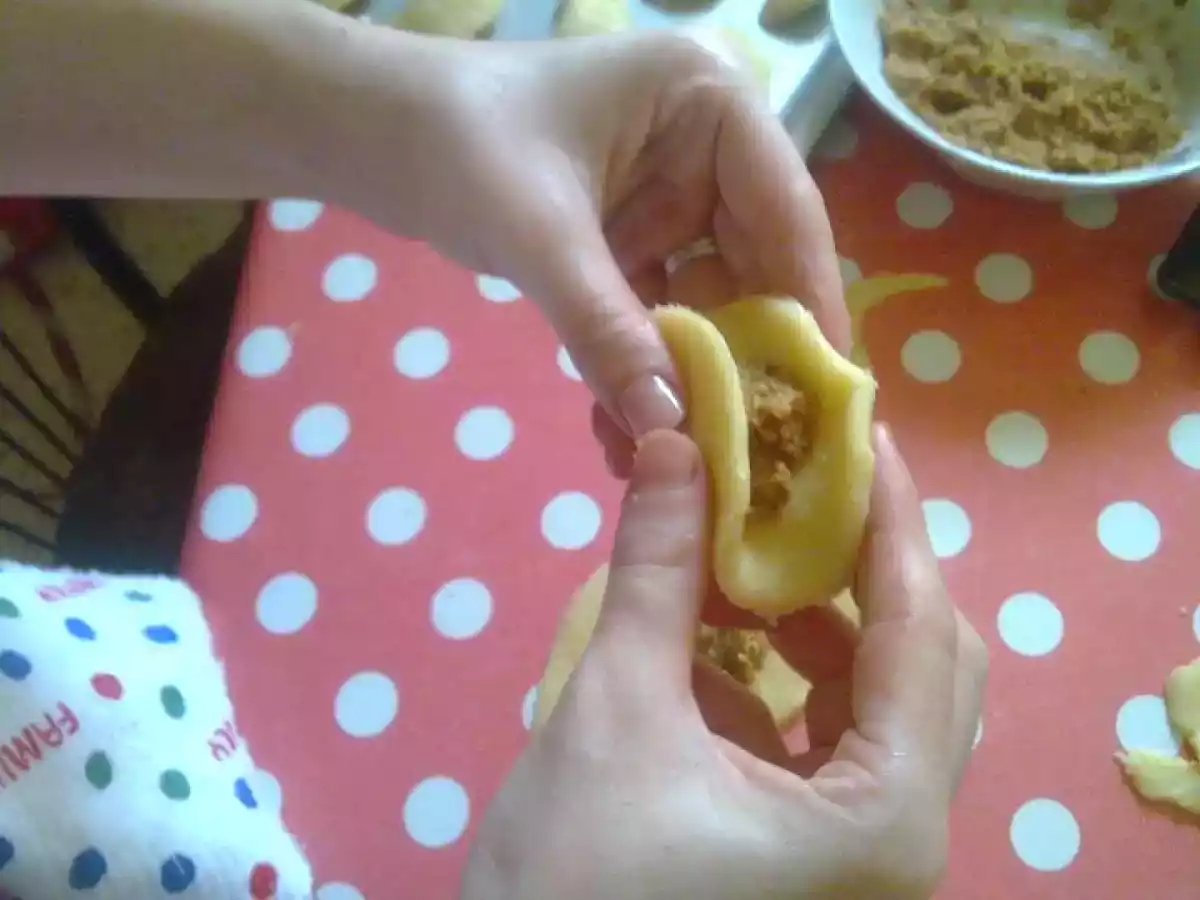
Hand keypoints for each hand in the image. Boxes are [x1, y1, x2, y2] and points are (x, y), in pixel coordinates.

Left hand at [316, 27, 847, 450]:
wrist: (370, 136)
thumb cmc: (457, 145)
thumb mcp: (540, 236)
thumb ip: (607, 331)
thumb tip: (670, 431)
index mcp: (711, 103)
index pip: (789, 213)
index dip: (810, 307)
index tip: (827, 396)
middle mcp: (707, 148)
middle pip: (758, 266)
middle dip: (748, 359)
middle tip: (764, 449)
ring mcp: (671, 195)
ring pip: (707, 300)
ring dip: (690, 377)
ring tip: (691, 459)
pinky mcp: (632, 238)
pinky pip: (656, 313)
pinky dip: (643, 368)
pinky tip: (630, 433)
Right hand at [459, 427, 986, 899]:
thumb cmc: (572, 873)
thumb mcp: (615, 707)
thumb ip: (656, 570)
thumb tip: (674, 441)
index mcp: (885, 815)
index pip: (919, 633)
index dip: (892, 522)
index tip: (861, 433)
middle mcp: (902, 836)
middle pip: (923, 664)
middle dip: (863, 568)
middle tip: (803, 487)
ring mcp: (862, 849)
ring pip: (883, 697)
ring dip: (825, 617)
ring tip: (754, 553)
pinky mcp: (816, 848)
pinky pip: (833, 734)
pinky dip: (789, 671)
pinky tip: (725, 632)